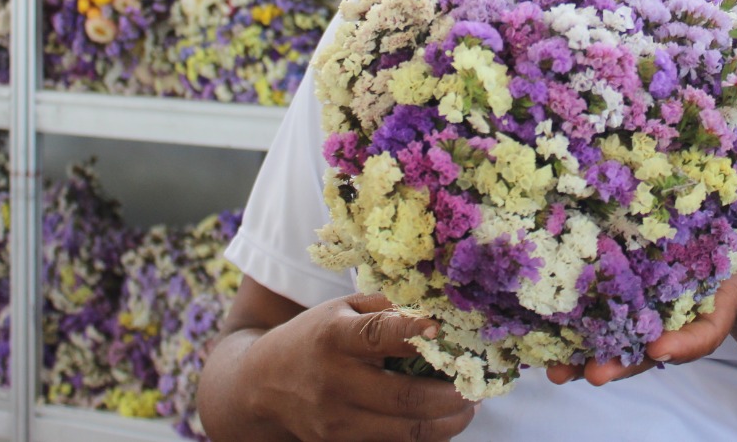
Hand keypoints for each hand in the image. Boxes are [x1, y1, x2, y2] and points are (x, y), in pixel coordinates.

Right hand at [253, 291, 478, 440]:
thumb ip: (385, 307)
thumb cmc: (313, 336)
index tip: (444, 330)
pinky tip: (442, 420)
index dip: (416, 333)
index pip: (379, 335)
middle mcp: (334, 381)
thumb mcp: (340, 309)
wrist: (259, 385)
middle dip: (452, 395)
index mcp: (335, 337)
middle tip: (477, 386)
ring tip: (468, 407)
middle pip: (405, 398)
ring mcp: (336, 419)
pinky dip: (425, 434)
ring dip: (447, 422)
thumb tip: (438, 307)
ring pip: (405, 431)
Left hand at [545, 213, 736, 386]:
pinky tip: (540, 337)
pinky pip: (596, 315)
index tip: (662, 349)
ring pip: (616, 340)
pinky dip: (570, 327)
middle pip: (648, 348)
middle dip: (622, 362)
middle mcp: (677, 316)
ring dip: (586, 355)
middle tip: (595, 374)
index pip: (701, 334)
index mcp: (715, 306)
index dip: (683, 344)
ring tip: (556, 368)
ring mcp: (650, 310)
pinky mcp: (625, 294)